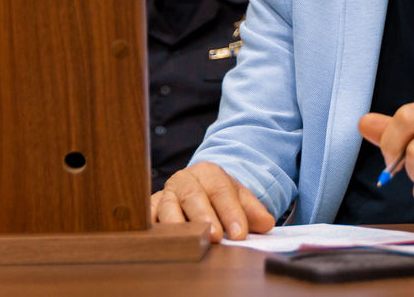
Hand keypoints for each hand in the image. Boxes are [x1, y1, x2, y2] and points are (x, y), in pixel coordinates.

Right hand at [151, 162, 275, 242]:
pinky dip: (152, 228)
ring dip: (179, 226)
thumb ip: (253, 210)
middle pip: (193, 196)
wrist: (194, 187)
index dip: (231, 212)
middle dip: (205, 217)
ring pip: (167, 207)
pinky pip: (147, 217)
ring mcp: (164, 194)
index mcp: (208, 172)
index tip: (240, 234)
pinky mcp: (149, 209)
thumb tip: (266, 223)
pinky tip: (162, 241)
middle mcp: (184, 180)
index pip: (221, 190)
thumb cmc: (217, 195)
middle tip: (216, 237)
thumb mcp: (238, 198)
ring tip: (191, 241)